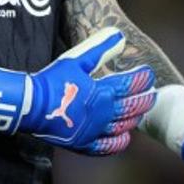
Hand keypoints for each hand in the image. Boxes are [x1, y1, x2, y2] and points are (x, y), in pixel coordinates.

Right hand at [0, 28, 156, 154]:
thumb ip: (100, 48)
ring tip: (140, 113)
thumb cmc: (52, 80)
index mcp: (102, 93)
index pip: (129, 86)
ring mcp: (93, 131)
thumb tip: (120, 36)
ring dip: (134, 119)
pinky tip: (124, 138)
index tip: (148, 75)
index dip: (141, 80)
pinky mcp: (83, 143)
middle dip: (144, 101)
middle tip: (152, 95)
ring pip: (122, 127)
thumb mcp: (76, 59)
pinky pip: (105, 147)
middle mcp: (102, 115)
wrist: (30, 105)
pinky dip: (117, 143)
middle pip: (131, 108)